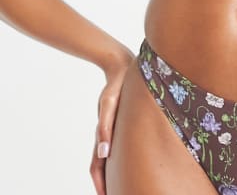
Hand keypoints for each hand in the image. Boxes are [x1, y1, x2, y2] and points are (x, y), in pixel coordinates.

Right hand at [89, 48, 135, 194]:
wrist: (121, 67)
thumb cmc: (115, 85)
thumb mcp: (109, 104)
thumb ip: (105, 126)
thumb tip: (104, 152)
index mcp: (103, 133)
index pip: (97, 166)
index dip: (100, 183)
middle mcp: (106, 133)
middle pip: (101, 165)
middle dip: (106, 182)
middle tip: (116, 194)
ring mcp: (112, 128)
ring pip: (109, 157)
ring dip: (111, 172)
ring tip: (121, 184)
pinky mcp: (119, 121)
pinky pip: (117, 144)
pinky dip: (119, 158)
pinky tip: (127, 161)